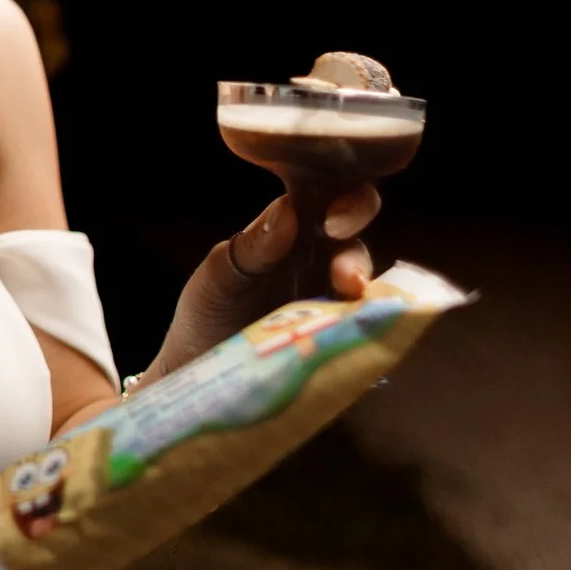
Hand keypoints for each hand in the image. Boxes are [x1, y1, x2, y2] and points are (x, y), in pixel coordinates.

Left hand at [143, 187, 380, 379]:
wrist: (200, 374)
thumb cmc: (208, 316)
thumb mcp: (218, 279)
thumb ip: (251, 247)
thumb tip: (288, 210)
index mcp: (291, 229)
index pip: (330, 196)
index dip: (345, 199)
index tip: (333, 222)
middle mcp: (319, 258)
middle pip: (355, 238)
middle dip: (356, 253)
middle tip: (347, 276)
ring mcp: (332, 299)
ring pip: (365, 283)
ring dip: (362, 290)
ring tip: (349, 305)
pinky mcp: (339, 337)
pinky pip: (366, 326)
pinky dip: (370, 326)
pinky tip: (363, 335)